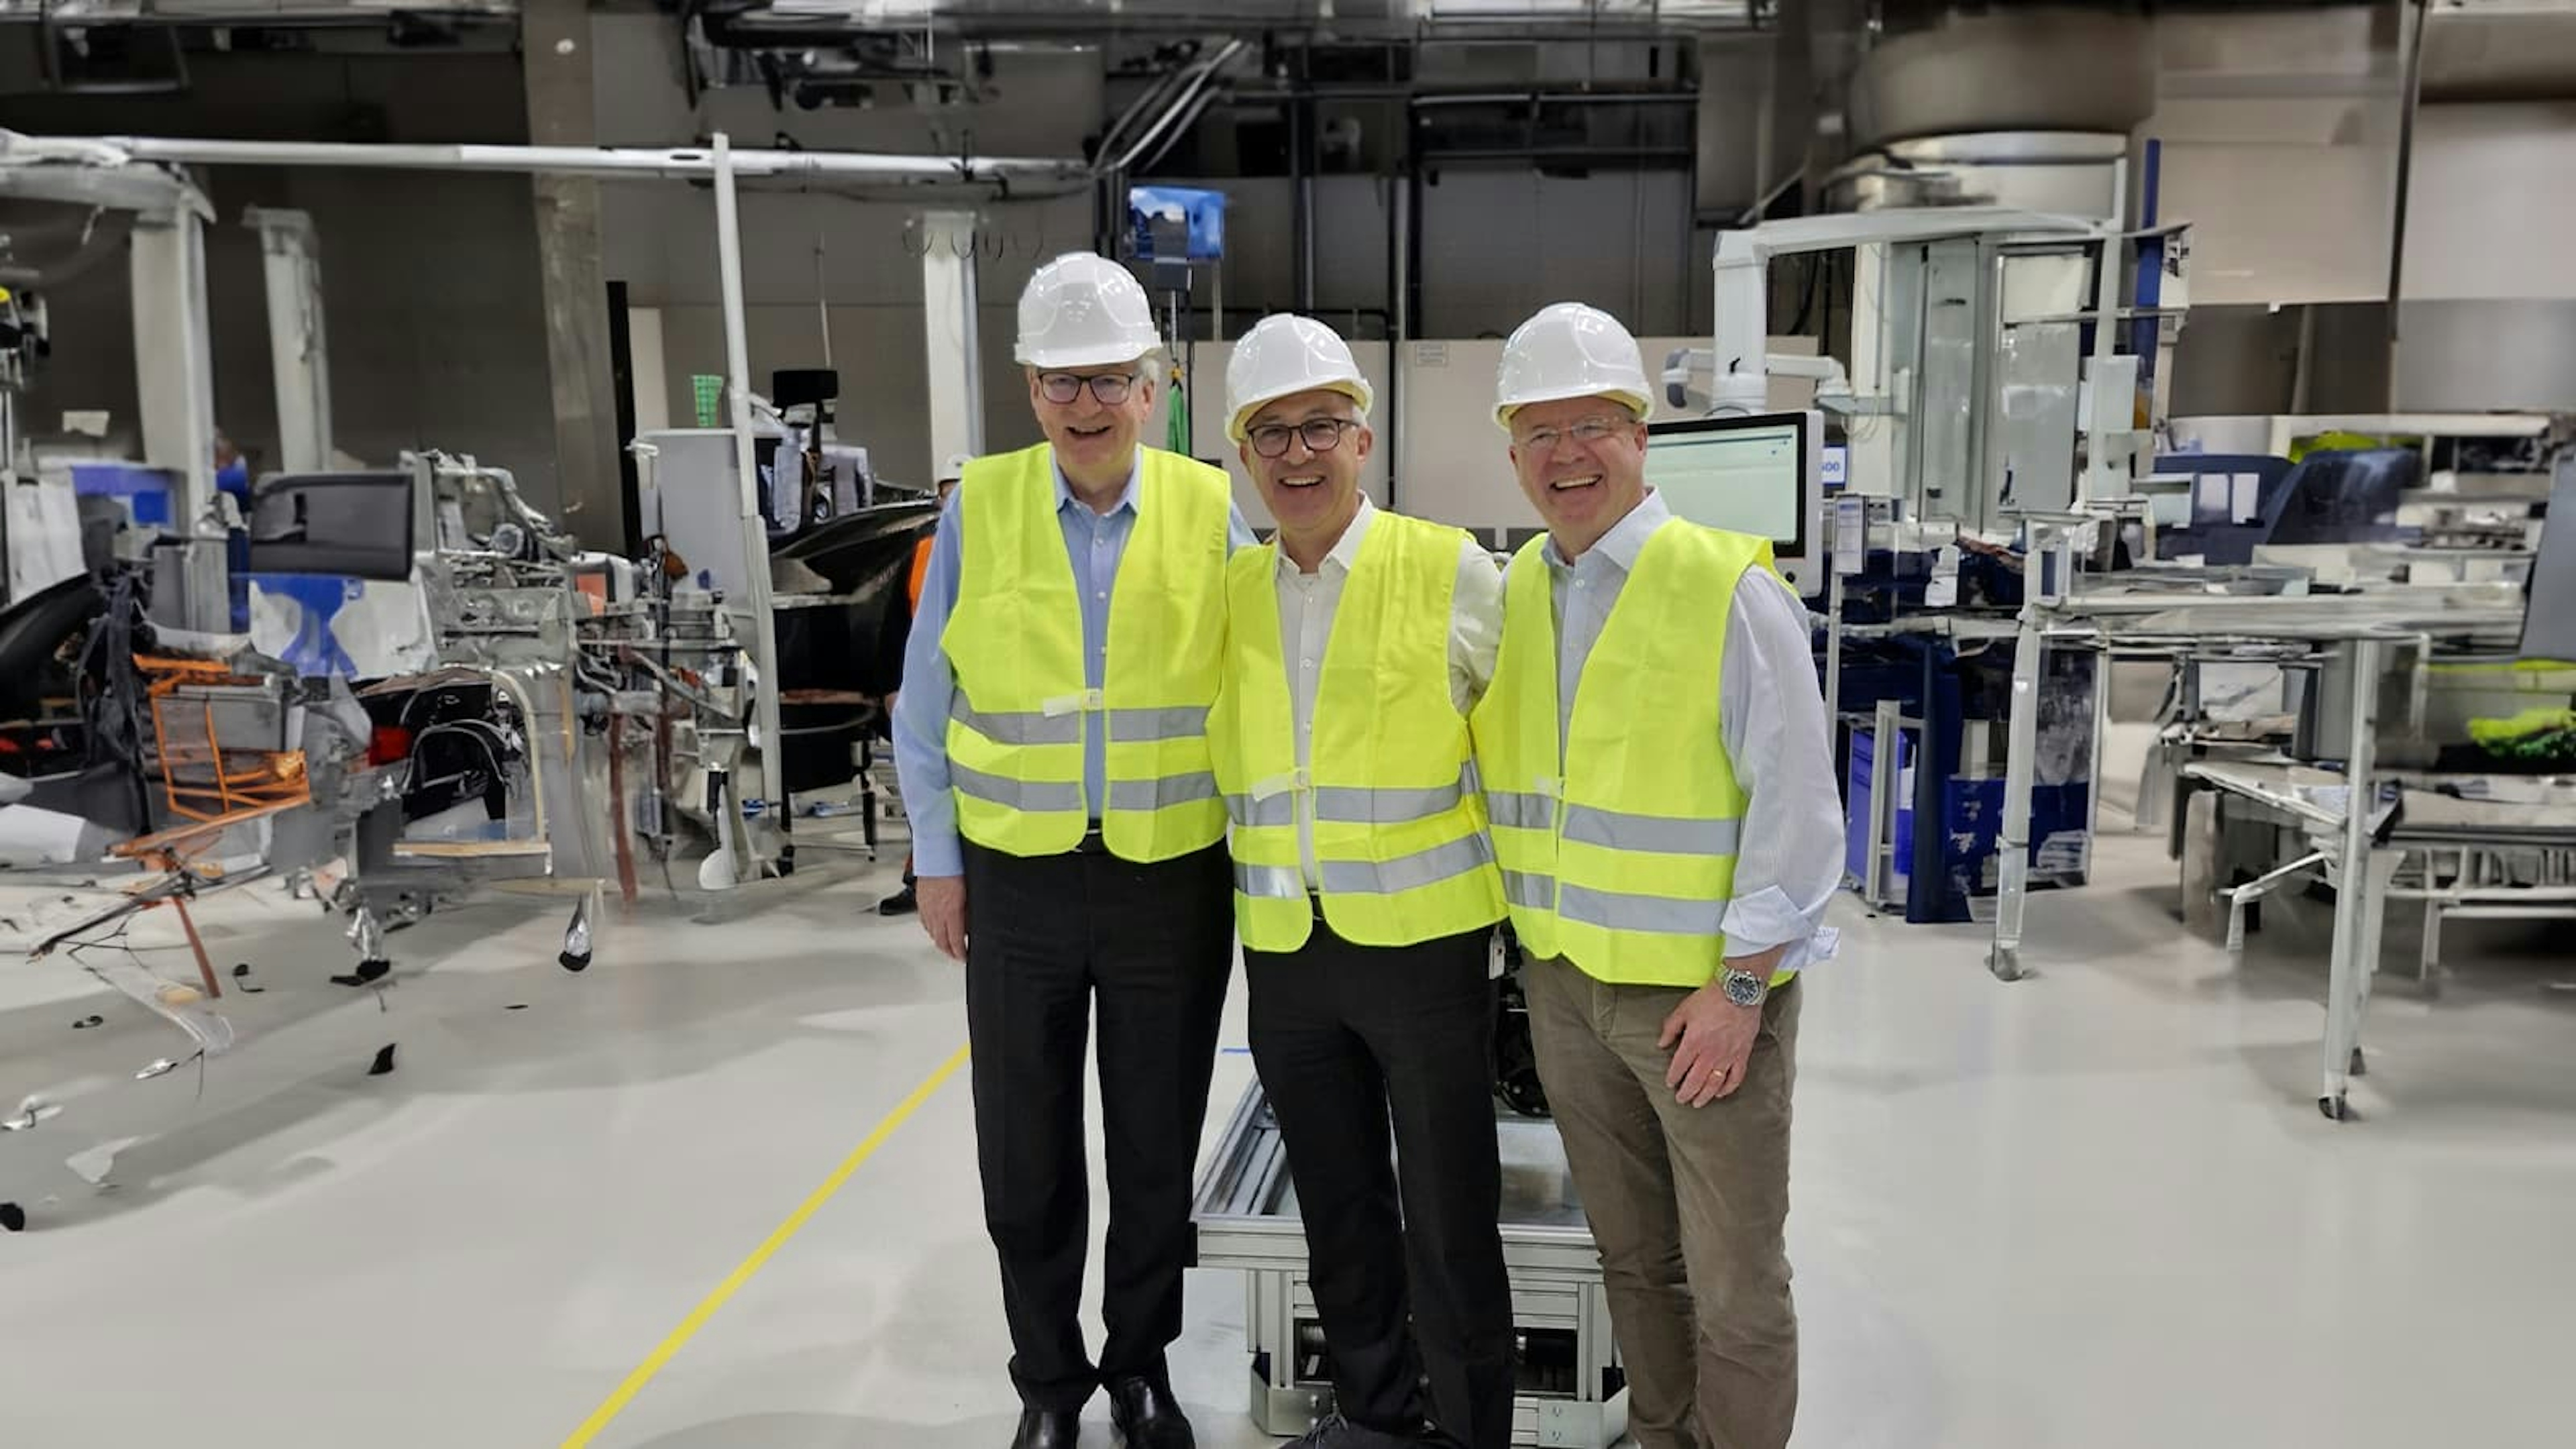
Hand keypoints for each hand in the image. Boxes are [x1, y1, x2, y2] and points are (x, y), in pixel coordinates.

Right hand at [917, 875, 966, 961]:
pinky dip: (931, 930)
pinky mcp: (921, 902)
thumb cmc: (955, 867)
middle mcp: (937, 913)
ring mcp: (927, 908)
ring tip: (947, 946)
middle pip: (941, 941)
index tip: (964, 957)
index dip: (960, 953)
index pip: (955, 941)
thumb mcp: (970, 892)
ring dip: (940, 942)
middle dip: (949, 952)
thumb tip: (972, 924)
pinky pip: (925, 922)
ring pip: (932, 933)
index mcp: (951, 912)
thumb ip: (971, 911)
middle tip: (956, 955)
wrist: (938, 854)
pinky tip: (934, 929)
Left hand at [1659, 987, 1760, 1106]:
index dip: (1673, 1077)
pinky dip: (1728, 1088)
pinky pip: (1735, 1077)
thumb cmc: (1711, 999)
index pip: (1679, 1066)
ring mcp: (1728, 1055)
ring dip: (1704, 1095)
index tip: (1670, 1083)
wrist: (1739, 992)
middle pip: (1695, 1080)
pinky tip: (1721, 1093)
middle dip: (1686, 1092)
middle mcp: (1710, 1053)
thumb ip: (1671, 1028)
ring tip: (1697, 1103)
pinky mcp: (1742, 1054)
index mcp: (1693, 1042)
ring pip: (1714, 1083)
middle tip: (1681, 1099)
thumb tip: (1661, 1043)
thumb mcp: (1684, 1009)